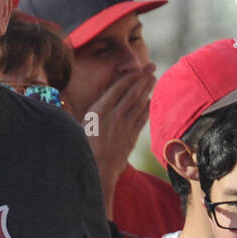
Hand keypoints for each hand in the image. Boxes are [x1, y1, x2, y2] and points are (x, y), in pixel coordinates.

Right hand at [74, 65, 156, 201]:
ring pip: (139, 105)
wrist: (95, 170)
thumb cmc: (82, 146)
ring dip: (147, 91)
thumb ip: (94, 108)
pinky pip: (141, 120)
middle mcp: (114, 116)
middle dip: (143, 79)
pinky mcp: (131, 139)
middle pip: (132, 93)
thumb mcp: (82, 123)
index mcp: (100, 110)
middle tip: (152, 67)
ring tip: (153, 80)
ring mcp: (124, 128)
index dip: (130, 77)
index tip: (138, 68)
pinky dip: (147, 109)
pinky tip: (151, 102)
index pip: (119, 88)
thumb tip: (102, 94)